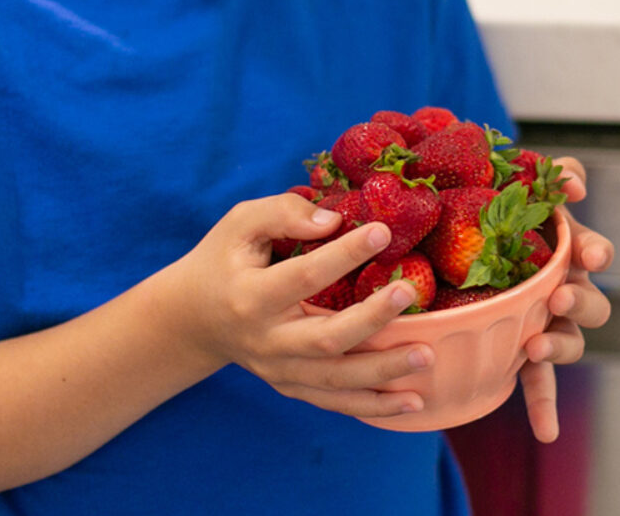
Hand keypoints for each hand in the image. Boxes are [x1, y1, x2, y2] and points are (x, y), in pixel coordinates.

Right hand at [172, 193, 433, 418]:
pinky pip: (336, 403)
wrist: (193, 319)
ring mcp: (279, 371)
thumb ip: (283, 213)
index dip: (345, 254)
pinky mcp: (291, 387)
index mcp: (250, 296)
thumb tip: (333, 219)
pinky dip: (375, 407)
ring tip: (427, 355)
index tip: (383, 232)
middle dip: (371, 319)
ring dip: (384, 371)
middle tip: (408, 292)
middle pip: (326, 338)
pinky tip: (413, 402)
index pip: (304, 276)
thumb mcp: (241, 224)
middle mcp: (266, 341)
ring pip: (336, 380)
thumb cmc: (225, 261)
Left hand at [518, 156, 612, 441]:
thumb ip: (553, 173)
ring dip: (560, 347)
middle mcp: (566, 289)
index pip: (592, 249)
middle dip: (580, 302)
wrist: (458, 244)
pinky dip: (545, 408)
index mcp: (565, 250)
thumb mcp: (521, 184)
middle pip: (591, 303)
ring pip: (570, 342)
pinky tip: (546, 433)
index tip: (590, 255)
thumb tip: (574, 184)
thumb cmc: (499, 214)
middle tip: (557, 299)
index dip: (595, 251)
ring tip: (535, 347)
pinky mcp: (526, 355)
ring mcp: (548, 325)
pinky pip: (540, 384)